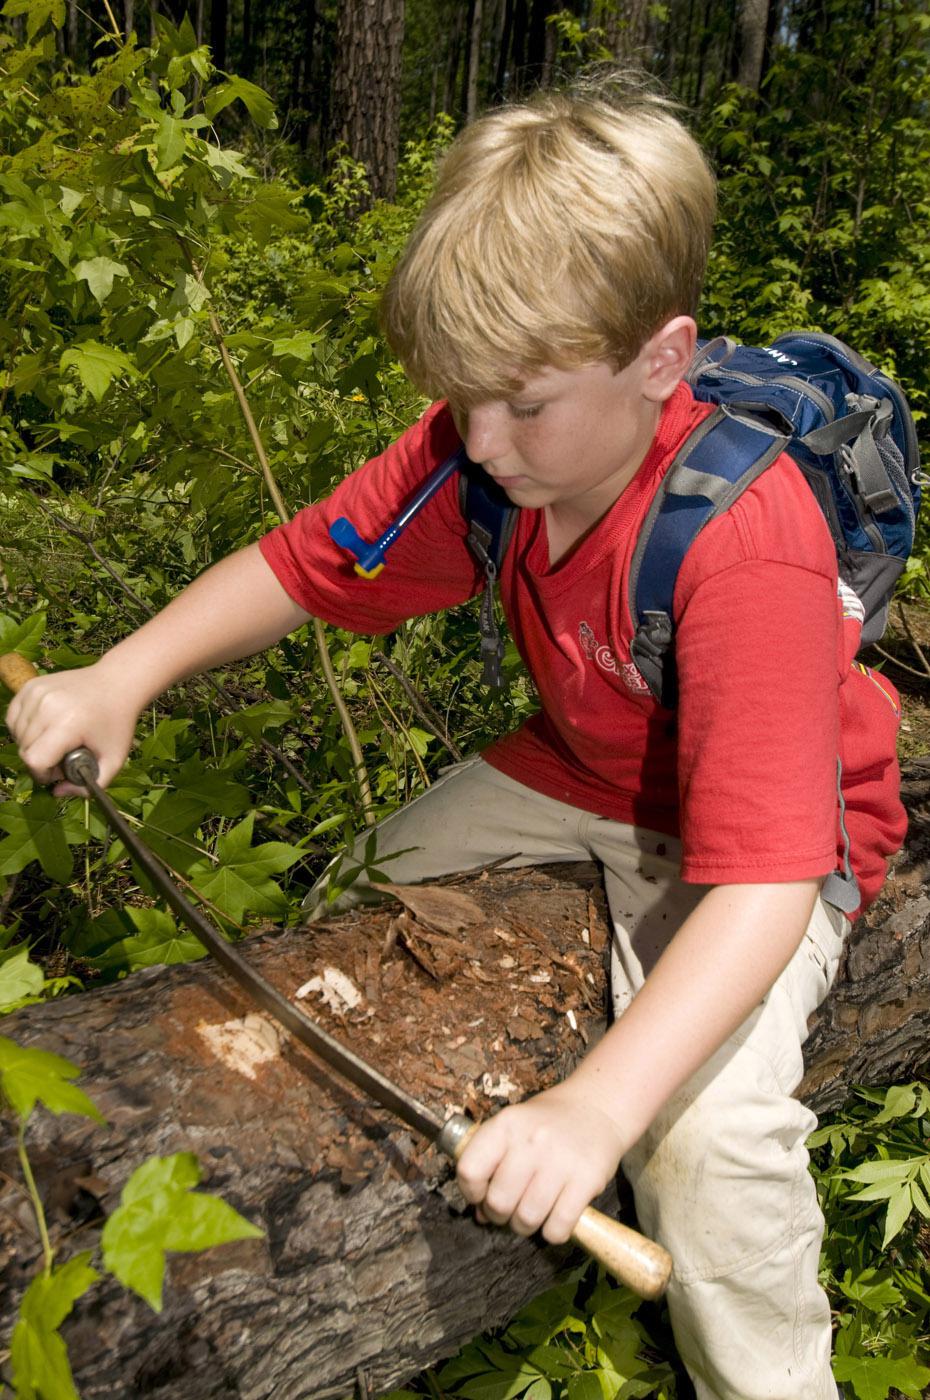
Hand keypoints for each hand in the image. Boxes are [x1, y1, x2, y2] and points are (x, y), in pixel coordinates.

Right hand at [6, 662, 142, 794]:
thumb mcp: (113, 760)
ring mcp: (37, 693)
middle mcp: (48, 706)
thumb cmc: (117, 723)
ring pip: (17, 734)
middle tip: (60, 758)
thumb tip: (57, 792)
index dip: (42, 774)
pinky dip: (23, 728)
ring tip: (54, 742)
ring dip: (31, 745)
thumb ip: (88, 786)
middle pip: (24, 749)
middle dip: (39, 761)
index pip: (34, 759)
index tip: (57, 773)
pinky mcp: (31, 686)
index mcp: (68, 724)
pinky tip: (43, 729)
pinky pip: (13, 717)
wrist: (117, 683)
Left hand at [455, 1079, 629, 1244]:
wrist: (598, 1107)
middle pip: (499, 1202)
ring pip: (527, 1219)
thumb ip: (493, 1164)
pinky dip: (553, 1231)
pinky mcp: (587, 1180)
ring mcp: (560, 1160)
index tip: (481, 1195)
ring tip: (532, 1212)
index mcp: (507, 1124)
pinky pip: (558, 1227)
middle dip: (500, 1215)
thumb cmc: (548, 1122)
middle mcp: (532, 1140)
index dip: (471, 1192)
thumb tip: (481, 1214)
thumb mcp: (514, 1127)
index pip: (470, 1170)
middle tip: (510, 1209)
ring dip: (525, 1225)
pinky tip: (555, 1217)